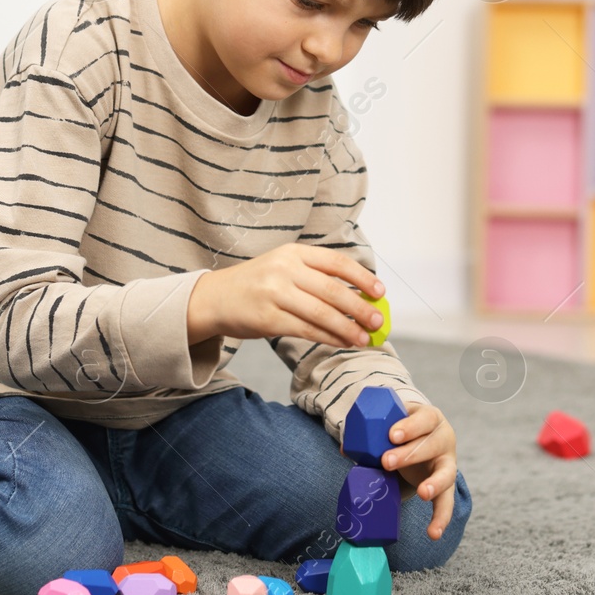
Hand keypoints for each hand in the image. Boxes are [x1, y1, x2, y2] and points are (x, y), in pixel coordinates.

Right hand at [188, 243, 386, 348]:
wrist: (214, 298)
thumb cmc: (258, 283)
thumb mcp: (284, 266)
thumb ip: (316, 275)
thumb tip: (360, 295)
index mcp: (293, 252)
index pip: (336, 262)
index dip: (362, 277)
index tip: (380, 291)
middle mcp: (284, 269)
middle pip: (332, 290)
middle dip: (360, 308)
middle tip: (378, 321)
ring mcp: (274, 293)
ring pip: (321, 313)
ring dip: (347, 328)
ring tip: (365, 338)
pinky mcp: (267, 319)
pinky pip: (306, 330)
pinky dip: (328, 338)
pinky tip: (342, 342)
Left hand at [379, 402, 457, 540]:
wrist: (420, 439)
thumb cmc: (403, 430)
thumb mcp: (390, 426)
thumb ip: (372, 434)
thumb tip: (346, 448)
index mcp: (430, 418)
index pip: (424, 419)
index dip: (410, 427)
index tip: (391, 435)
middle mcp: (444, 439)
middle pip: (431, 445)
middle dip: (408, 454)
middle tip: (385, 462)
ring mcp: (448, 462)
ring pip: (446, 474)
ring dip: (434, 484)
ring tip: (422, 493)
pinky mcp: (446, 485)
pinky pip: (447, 502)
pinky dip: (441, 518)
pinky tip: (433, 533)